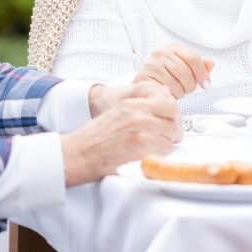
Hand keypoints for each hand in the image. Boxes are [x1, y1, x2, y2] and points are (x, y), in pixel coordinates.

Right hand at [63, 82, 179, 185]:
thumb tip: (165, 116)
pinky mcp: (140, 143)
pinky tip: (150, 155)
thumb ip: (140, 111)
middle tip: (170, 136)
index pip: (166, 96)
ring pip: (172, 130)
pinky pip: (165, 147)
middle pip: (173, 111)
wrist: (77, 154)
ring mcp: (139, 124)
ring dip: (168, 141)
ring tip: (156, 147)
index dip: (171, 110)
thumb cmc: (95, 140)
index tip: (169, 119)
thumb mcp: (117, 114)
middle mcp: (136, 109)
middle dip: (175, 125)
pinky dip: (162, 154)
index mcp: (130, 101)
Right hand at [133, 44, 213, 97]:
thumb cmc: (165, 76)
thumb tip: (210, 64)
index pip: (193, 58)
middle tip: (187, 89)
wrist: (144, 86)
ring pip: (176, 82)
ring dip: (181, 91)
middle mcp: (161, 53)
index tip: (206, 84)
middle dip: (190, 85)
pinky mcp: (145, 76)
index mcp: (174, 48)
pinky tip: (170, 93)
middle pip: (185, 71)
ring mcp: (152, 64)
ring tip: (177, 91)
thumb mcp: (184, 68)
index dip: (202, 73)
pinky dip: (171, 94)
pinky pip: (165, 89)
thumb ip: (199, 65)